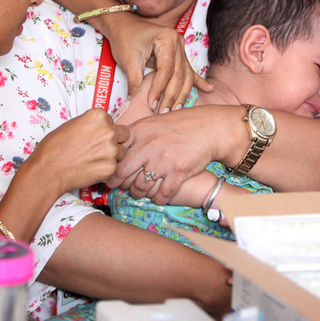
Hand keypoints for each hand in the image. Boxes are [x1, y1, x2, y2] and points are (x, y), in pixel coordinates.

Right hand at [33, 108, 128, 193]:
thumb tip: (100, 128)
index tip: (94, 136)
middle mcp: (108, 130)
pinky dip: (106, 169)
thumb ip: (91, 124)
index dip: (103, 130)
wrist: (48, 169)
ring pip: (121, 152)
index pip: (111, 121)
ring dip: (112, 156)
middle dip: (115, 140)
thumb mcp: (72, 124)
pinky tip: (91, 169)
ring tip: (93, 160)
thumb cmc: (54, 147)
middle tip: (100, 148)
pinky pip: (115, 167)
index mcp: (98, 116)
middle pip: (124, 134)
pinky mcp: (111, 167)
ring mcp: (111, 149)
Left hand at [98, 13, 211, 112]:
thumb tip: (134, 103)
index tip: (152, 104)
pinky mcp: (179, 54)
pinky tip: (209, 89)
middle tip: (163, 112)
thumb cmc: (125, 38)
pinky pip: (188, 71)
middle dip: (171, 95)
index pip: (166, 70)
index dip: (159, 89)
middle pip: (179, 74)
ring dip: (181, 94)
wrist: (124, 25)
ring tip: (176, 110)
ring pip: (185, 76)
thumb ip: (135, 81)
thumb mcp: (128, 60)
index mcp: (166, 39)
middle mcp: (178, 42)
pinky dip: (198, 82)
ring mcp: (181, 48)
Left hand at [107, 106, 229, 204]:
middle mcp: (149, 146)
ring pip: (139, 187)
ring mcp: (163, 160)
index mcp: (140, 131)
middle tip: (119, 187)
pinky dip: (158, 199)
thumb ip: (136, 133)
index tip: (110, 173)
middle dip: (118, 184)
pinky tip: (158, 196)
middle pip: (122, 173)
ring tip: (139, 192)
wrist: (209, 128)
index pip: (116, 154)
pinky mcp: (178, 172)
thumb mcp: (154, 121)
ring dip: (137, 193)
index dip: (110, 166)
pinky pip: (161, 194)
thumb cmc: (181, 124)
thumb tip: (118, 145)